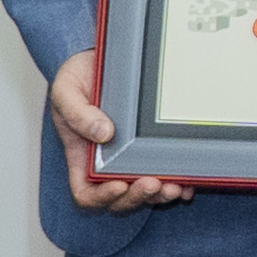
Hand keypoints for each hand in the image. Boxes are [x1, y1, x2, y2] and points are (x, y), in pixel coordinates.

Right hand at [52, 48, 186, 214]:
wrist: (104, 59)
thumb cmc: (79, 78)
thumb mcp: (67, 90)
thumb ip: (77, 113)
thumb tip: (104, 134)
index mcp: (82, 156)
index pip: (87, 192)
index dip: (102, 197)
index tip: (119, 185)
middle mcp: (107, 163)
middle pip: (121, 197)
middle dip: (138, 197)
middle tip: (153, 184)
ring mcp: (132, 158)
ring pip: (146, 190)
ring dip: (161, 194)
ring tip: (175, 186)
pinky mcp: (154, 148)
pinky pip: (167, 173)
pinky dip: (180, 181)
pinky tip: (189, 179)